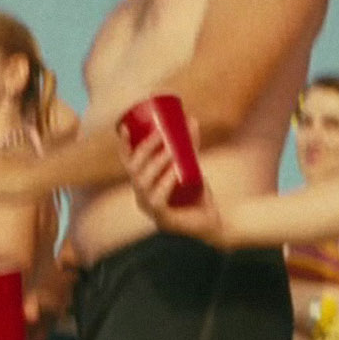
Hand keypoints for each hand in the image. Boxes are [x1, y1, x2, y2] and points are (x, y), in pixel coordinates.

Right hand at [121, 126, 225, 243]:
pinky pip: (157, 199)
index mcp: (142, 185)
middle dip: (145, 149)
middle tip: (161, 134)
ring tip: (170, 150)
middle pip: (134, 170)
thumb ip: (190, 145)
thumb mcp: (192, 165)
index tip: (127, 128)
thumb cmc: (199, 194)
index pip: (127, 164)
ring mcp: (150, 210)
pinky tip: (173, 172)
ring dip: (156, 163)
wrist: (214, 220)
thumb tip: (191, 119)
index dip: (124, 147)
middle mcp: (141, 197)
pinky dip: (165, 183)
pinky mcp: (162, 219)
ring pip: (143, 183)